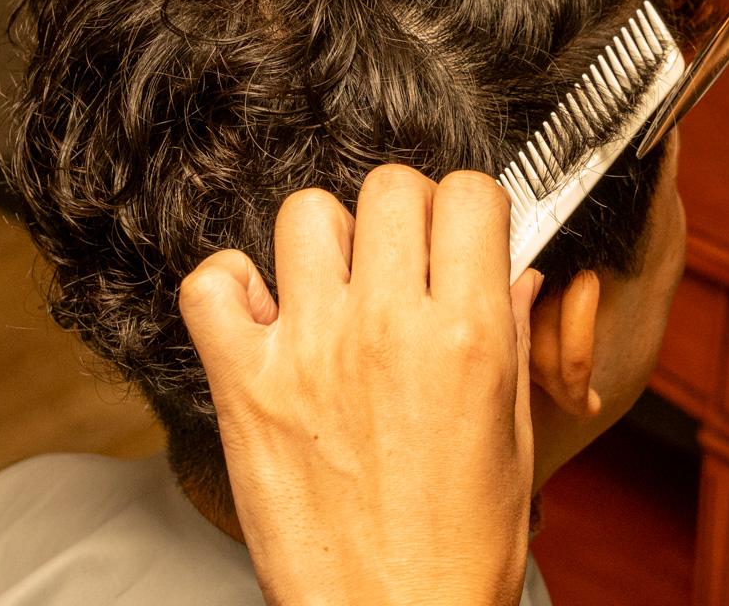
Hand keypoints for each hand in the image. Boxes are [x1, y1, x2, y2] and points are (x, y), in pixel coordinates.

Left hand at [179, 166, 540, 605]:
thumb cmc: (462, 541)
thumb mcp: (512, 431)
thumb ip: (511, 334)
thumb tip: (515, 272)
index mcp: (468, 336)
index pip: (470, 193)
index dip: (472, 207)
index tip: (465, 235)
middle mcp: (388, 328)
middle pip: (391, 187)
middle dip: (409, 211)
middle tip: (408, 258)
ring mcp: (309, 351)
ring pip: (306, 214)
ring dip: (331, 240)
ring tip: (340, 286)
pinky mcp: (244, 385)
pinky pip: (213, 283)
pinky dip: (234, 285)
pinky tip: (269, 315)